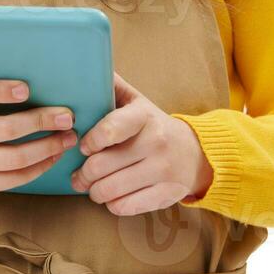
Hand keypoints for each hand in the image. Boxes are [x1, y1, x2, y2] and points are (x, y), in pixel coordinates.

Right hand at [0, 69, 78, 194]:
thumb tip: (27, 56)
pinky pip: (11, 181)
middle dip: (39, 122)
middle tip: (66, 116)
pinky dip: (37, 169)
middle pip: (2, 130)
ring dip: (46, 148)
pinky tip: (53, 156)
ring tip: (68, 138)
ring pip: (12, 160)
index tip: (26, 88)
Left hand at [69, 71, 213, 214]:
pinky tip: (110, 197)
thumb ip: (111, 86)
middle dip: (83, 174)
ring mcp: (162, 170)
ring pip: (110, 190)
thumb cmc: (153, 125)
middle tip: (77, 175)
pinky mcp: (166, 195)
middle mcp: (156, 142)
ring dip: (93, 191)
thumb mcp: (137, 101)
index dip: (90, 140)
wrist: (196, 153)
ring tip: (89, 187)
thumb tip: (83, 66)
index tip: (83, 146)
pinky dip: (111, 204)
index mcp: (144, 116)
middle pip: (101, 165)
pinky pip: (126, 207)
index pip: (110, 129)